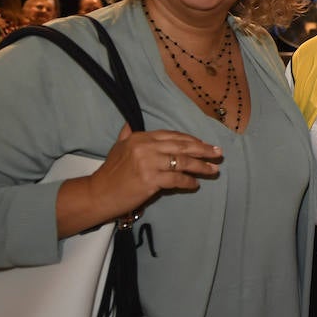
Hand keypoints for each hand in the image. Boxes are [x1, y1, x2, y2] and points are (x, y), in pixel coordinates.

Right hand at [86, 123, 222, 222]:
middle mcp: (146, 147)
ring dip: (201, 166)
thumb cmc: (110, 173)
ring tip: (214, 170)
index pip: (172, 136)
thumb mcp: (117, 148)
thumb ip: (127, 135)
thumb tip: (130, 123)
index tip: (204, 144)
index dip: (191, 140)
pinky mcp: (151, 180)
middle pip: (182, 146)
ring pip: (182, 162)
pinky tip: (195, 184)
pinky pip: (176, 179)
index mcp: (140, 138)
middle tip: (218, 154)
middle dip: (203, 150)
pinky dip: (188, 182)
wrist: (98, 194)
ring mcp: (149, 163)